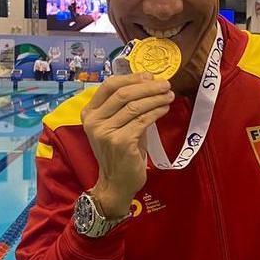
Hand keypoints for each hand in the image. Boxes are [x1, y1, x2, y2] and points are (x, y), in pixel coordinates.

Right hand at [81, 72, 173, 216]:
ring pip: (135, 105)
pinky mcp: (120, 142)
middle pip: (123, 93)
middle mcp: (94, 121)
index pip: (109, 85)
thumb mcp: (117, 126)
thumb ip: (126, 107)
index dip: (131, 78)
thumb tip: (149, 84)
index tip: (150, 75)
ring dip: (156, 98)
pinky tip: (165, 109)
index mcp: (90, 113)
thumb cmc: (119, 153)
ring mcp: (106, 132)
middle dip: (148, 86)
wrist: (116, 183)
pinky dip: (157, 112)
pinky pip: (143, 120)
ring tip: (170, 95)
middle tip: (166, 84)